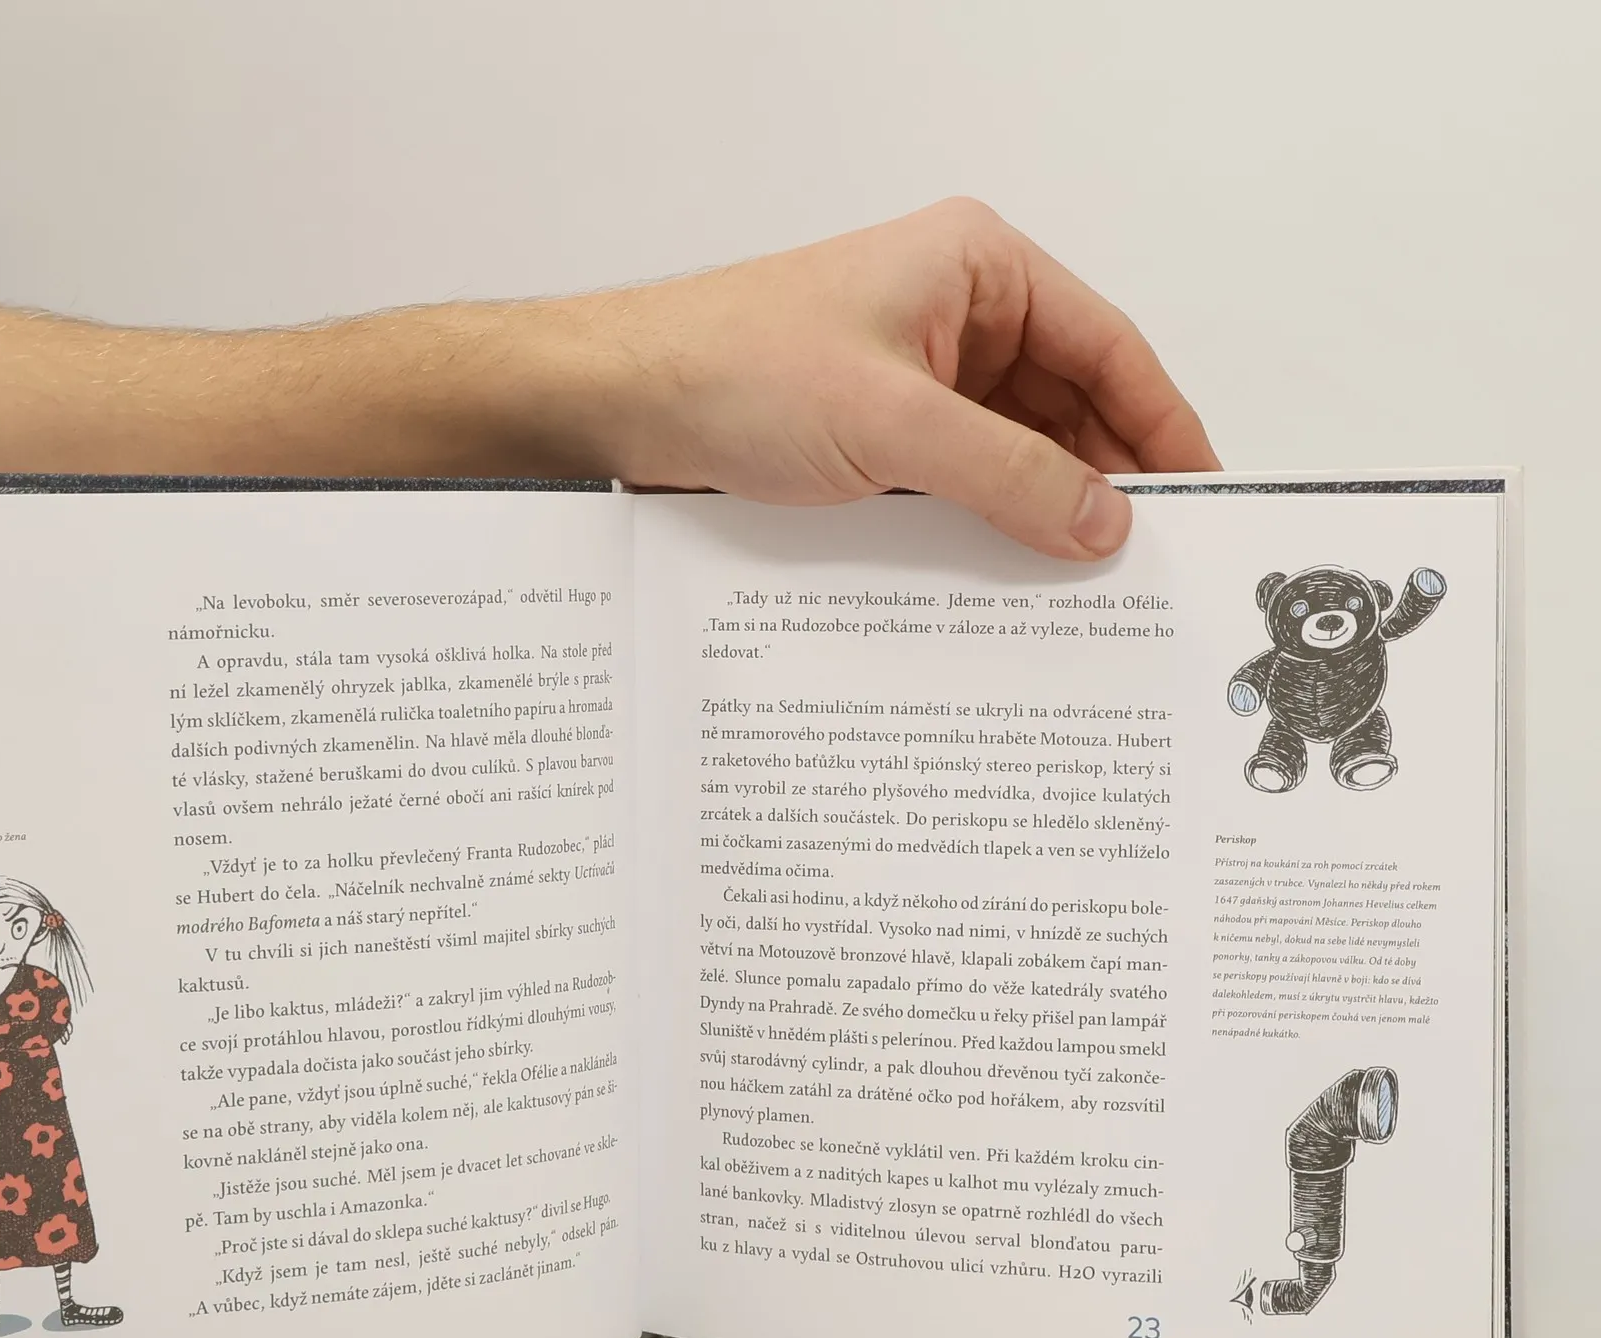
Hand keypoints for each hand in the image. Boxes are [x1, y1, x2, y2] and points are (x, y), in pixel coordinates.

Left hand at [582, 198, 1218, 558]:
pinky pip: (961, 483)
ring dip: (1043, 512)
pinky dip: (987, 525)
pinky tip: (1009, 580)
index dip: (1161, 424)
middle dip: (1104, 480)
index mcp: (978, 268)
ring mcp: (918, 379)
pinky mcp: (879, 437)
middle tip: (1147, 563)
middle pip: (1069, 405)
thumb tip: (1104, 523)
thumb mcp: (893, 426)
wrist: (620, 405)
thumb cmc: (734, 369)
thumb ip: (1010, 475)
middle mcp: (956, 316)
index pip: (1107, 347)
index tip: (1199, 496)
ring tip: (1085, 586)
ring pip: (1016, 452)